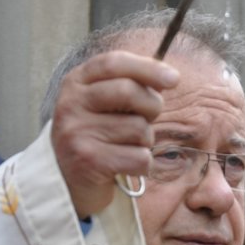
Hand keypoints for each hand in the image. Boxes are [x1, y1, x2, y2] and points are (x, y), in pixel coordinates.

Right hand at [50, 51, 178, 217]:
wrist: (70, 182)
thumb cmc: (98, 136)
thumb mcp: (104, 103)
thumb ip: (129, 84)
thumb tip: (169, 76)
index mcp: (75, 82)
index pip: (114, 62)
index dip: (148, 67)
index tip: (174, 78)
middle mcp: (70, 104)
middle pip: (128, 91)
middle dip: (152, 105)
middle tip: (149, 117)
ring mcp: (76, 132)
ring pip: (138, 127)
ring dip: (145, 140)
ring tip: (127, 146)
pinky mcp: (88, 161)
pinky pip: (139, 156)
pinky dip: (142, 164)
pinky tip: (126, 166)